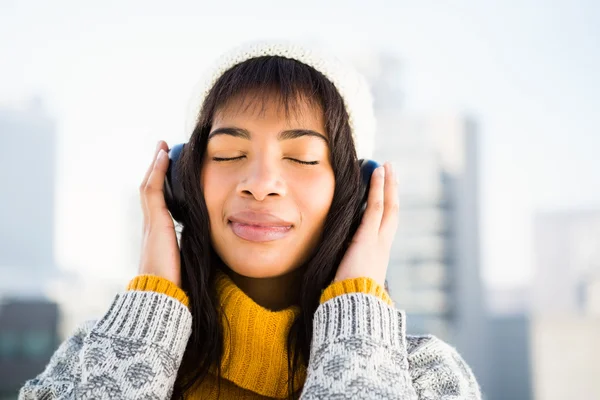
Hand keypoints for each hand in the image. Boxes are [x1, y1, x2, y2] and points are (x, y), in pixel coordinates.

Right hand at [138, 140, 181, 286]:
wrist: (163, 293)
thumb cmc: (176, 283)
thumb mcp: (187, 260)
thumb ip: (193, 248)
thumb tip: (207, 245)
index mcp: (158, 235)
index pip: (158, 202)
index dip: (161, 184)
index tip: (169, 170)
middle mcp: (151, 226)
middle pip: (150, 189)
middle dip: (156, 169)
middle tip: (163, 150)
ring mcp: (151, 222)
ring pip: (149, 186)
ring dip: (155, 165)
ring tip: (162, 148)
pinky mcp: (155, 221)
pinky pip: (153, 189)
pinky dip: (157, 171)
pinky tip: (164, 157)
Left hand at [334, 162, 398, 286]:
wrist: (353, 307)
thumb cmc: (346, 297)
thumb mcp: (347, 276)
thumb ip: (345, 262)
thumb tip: (334, 256)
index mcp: (377, 255)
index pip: (384, 225)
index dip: (385, 206)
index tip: (384, 191)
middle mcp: (382, 246)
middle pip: (392, 211)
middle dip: (392, 190)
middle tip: (390, 171)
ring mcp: (378, 241)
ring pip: (387, 205)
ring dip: (386, 184)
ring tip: (386, 166)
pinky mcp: (369, 237)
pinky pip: (376, 208)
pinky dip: (377, 189)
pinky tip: (376, 173)